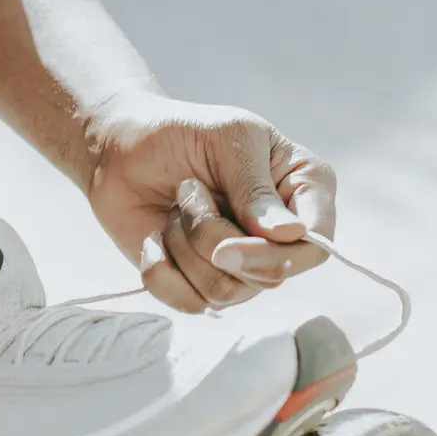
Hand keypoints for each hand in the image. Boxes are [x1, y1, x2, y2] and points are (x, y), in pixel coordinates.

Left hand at [86, 92, 336, 312]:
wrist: (121, 151)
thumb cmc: (182, 132)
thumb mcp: (227, 138)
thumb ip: (256, 188)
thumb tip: (291, 234)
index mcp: (304, 190)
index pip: (315, 246)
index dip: (275, 255)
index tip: (226, 247)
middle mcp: (281, 236)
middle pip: (268, 274)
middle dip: (213, 238)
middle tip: (187, 192)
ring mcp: (244, 265)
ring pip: (226, 291)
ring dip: (184, 246)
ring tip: (175, 208)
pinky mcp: (203, 285)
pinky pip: (192, 303)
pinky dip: (162, 271)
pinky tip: (155, 239)